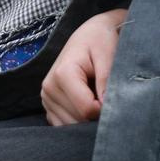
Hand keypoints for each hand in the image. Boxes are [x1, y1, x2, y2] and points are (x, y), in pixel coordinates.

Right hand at [41, 9, 127, 125]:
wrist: (89, 34)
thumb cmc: (100, 41)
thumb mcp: (108, 56)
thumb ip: (107, 81)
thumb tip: (106, 108)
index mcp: (62, 74)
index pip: (87, 109)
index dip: (105, 109)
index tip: (114, 95)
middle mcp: (49, 87)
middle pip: (79, 120)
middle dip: (97, 115)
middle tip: (106, 94)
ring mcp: (46, 98)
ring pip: (72, 126)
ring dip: (88, 118)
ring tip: (96, 96)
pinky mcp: (48, 105)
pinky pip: (64, 125)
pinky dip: (78, 121)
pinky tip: (86, 104)